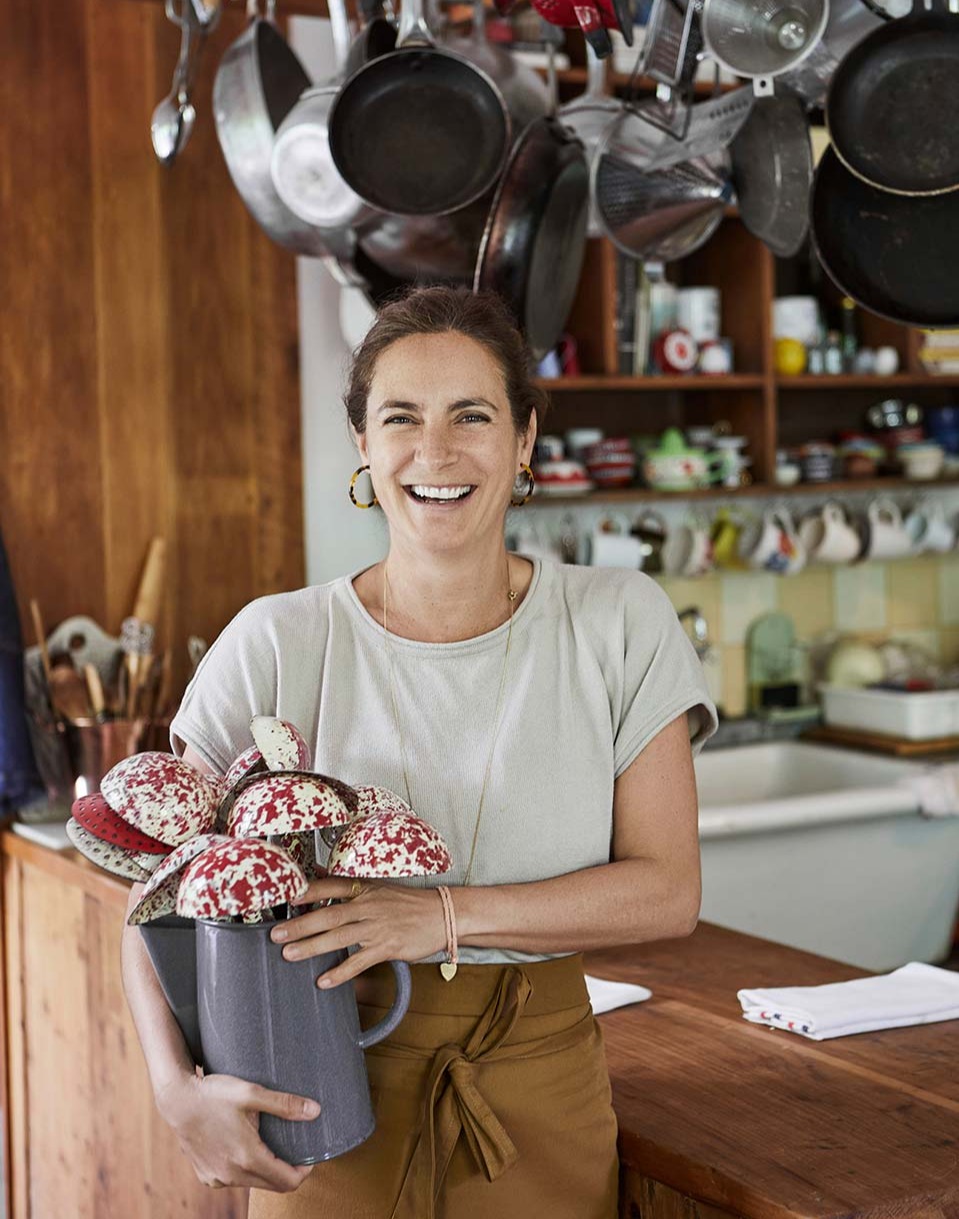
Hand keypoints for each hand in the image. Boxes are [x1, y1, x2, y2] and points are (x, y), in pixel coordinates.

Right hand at [156, 1071, 318, 1192]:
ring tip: (271, 1145)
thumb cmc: (214, 1094)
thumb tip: (315, 1111)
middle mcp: (232, 1175)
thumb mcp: (252, 1093)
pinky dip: (246, 1170)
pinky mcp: (207, 1176)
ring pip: (254, 1183)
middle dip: (288, 1171)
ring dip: (266, 1170)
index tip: (310, 1156)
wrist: (177, 1100)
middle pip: (273, 1186)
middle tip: (296, 1149)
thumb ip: (285, 1104)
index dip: (304, 1171)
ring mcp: (218, 1178)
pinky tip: (245, 1148)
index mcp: (247, 1157)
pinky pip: (235, 1180)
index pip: (287, 1181)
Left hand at [269, 875, 447, 986]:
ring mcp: (378, 926)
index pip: (331, 886)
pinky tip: (324, 981)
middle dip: (300, 925)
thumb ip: (349, 886)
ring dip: (312, 947)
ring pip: (339, 937)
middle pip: (329, 914)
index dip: (307, 892)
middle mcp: (369, 905)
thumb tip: (319, 874)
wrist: (443, 914)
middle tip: (276, 934)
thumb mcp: (380, 887)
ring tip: (289, 954)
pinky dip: (341, 972)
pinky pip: (360, 961)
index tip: (286, 898)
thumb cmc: (409, 902)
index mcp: (365, 889)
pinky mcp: (388, 947)